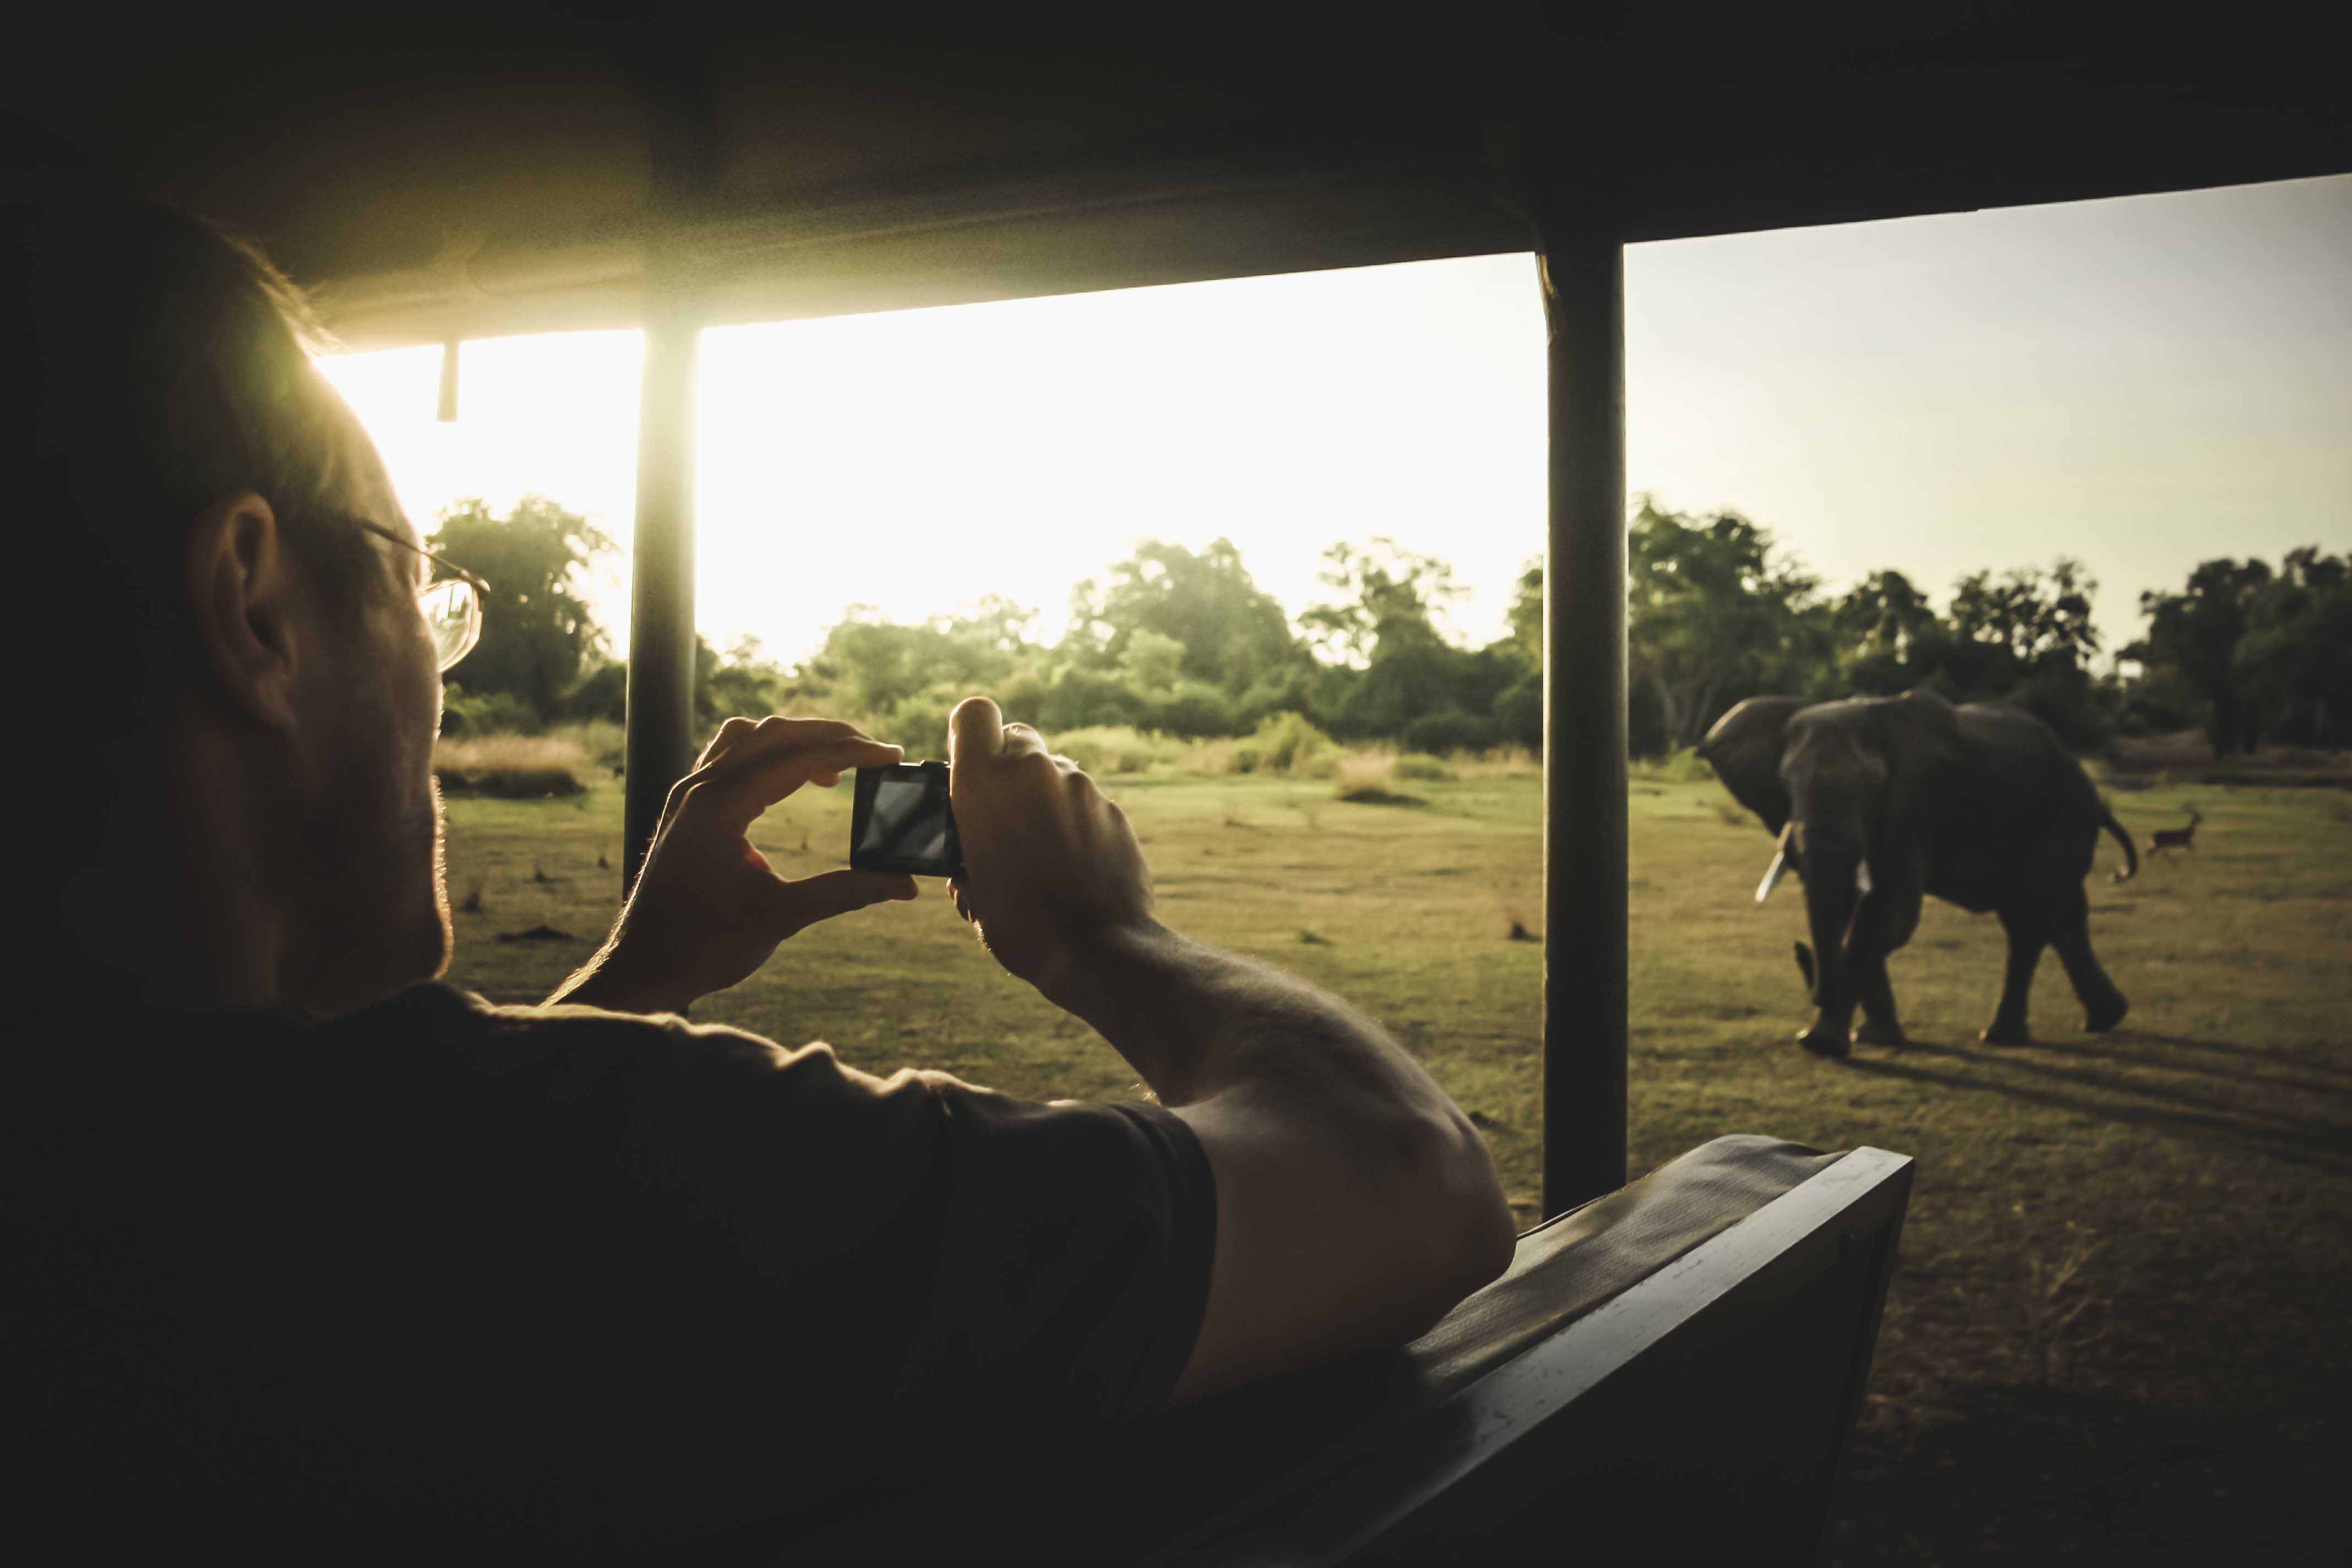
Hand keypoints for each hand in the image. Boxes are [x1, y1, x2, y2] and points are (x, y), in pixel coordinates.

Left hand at [554, 717, 916, 1013]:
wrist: (641, 969)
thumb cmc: (703, 947)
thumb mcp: (782, 917)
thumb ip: (845, 892)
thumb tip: (904, 885)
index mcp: (718, 809)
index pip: (796, 759)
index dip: (851, 753)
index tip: (892, 755)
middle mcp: (698, 790)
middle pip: (774, 733)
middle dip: (831, 736)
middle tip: (877, 753)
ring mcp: (687, 795)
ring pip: (748, 736)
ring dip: (796, 739)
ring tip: (836, 766)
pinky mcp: (685, 807)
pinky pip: (727, 755)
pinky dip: (767, 753)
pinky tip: (790, 777)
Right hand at [945, 697, 1157, 1003]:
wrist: (1097, 950)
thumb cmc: (1021, 925)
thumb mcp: (972, 893)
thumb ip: (965, 856)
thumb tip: (967, 858)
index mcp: (984, 783)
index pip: (974, 713)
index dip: (970, 734)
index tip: (969, 765)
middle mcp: (1034, 770)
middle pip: (1017, 737)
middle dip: (1008, 764)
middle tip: (1003, 810)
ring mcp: (1079, 786)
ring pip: (1053, 770)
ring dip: (1042, 796)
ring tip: (1040, 850)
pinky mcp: (1112, 808)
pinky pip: (1083, 800)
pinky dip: (1074, 820)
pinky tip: (1073, 863)